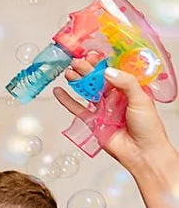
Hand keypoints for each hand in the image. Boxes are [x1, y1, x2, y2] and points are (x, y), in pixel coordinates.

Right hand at [55, 55, 174, 170]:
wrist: (142, 152)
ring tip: (68, 72)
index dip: (102, 63)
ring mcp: (102, 109)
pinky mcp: (92, 122)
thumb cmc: (148, 127)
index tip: (92, 55)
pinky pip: (77, 109)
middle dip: (86, 70)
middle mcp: (114, 97)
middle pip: (97, 80)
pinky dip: (67, 101)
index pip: (112, 72)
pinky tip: (60, 92)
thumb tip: (108, 72)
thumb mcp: (141, 99)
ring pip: (86, 92)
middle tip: (76, 62)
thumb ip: (125, 83)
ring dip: (77, 82)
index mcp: (128, 89)